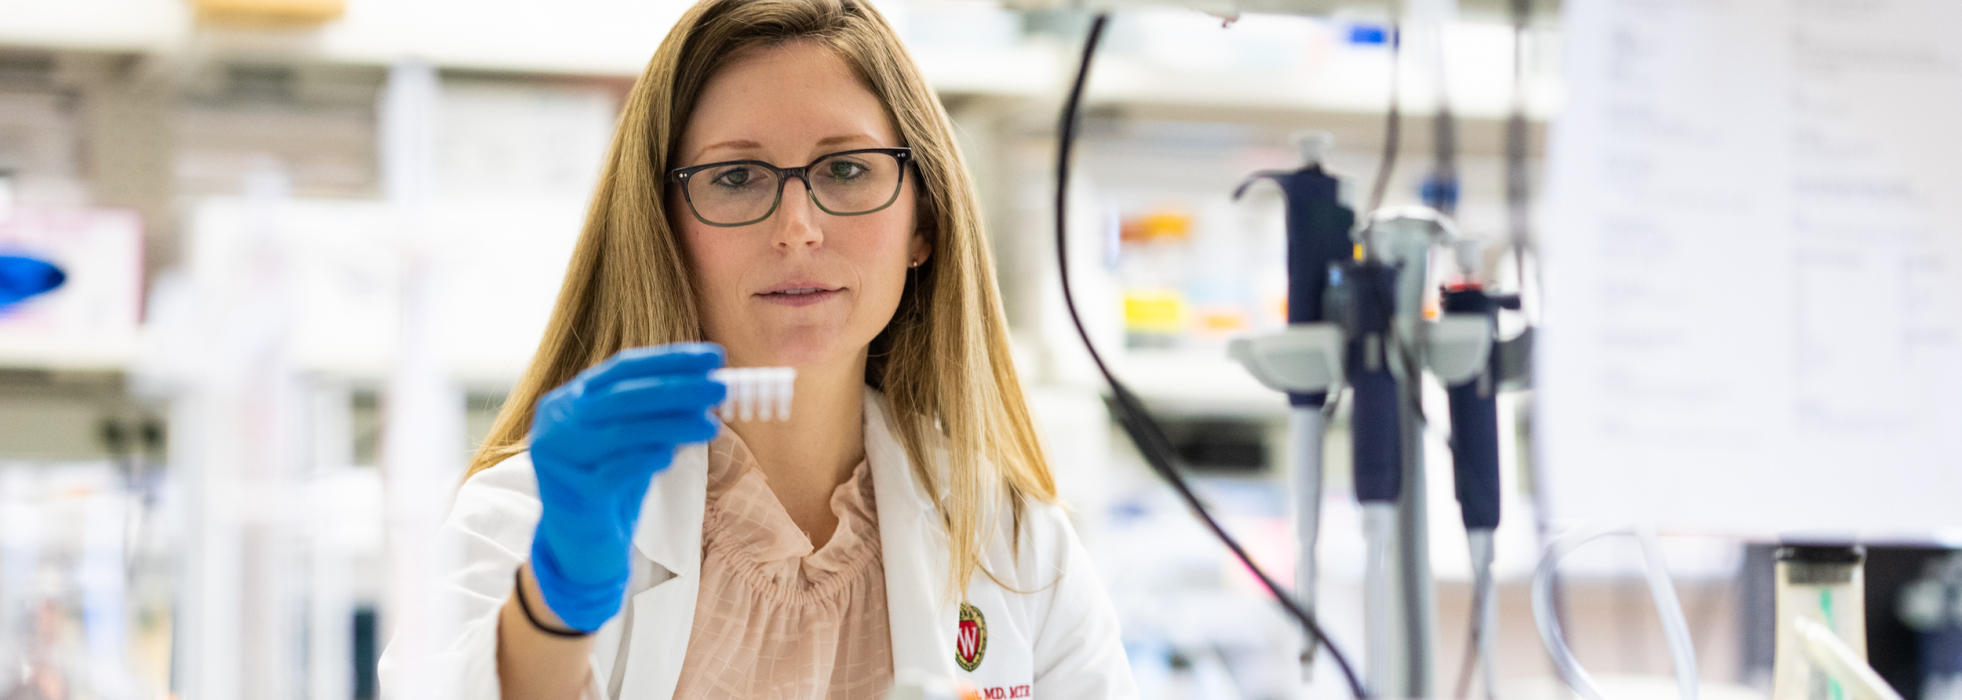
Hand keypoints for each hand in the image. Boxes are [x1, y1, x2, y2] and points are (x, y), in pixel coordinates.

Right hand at [527, 343, 724, 631]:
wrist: (579, 544)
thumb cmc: (609, 484)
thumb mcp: (629, 441)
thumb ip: (655, 413)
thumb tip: (708, 385)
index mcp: (568, 400)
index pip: (622, 368)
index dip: (670, 360)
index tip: (714, 356)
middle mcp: (555, 424)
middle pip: (622, 396)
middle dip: (677, 388)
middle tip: (721, 386)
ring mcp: (558, 460)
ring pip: (621, 432)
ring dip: (672, 424)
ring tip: (712, 423)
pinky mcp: (572, 495)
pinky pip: (615, 471)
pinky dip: (647, 458)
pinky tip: (672, 455)